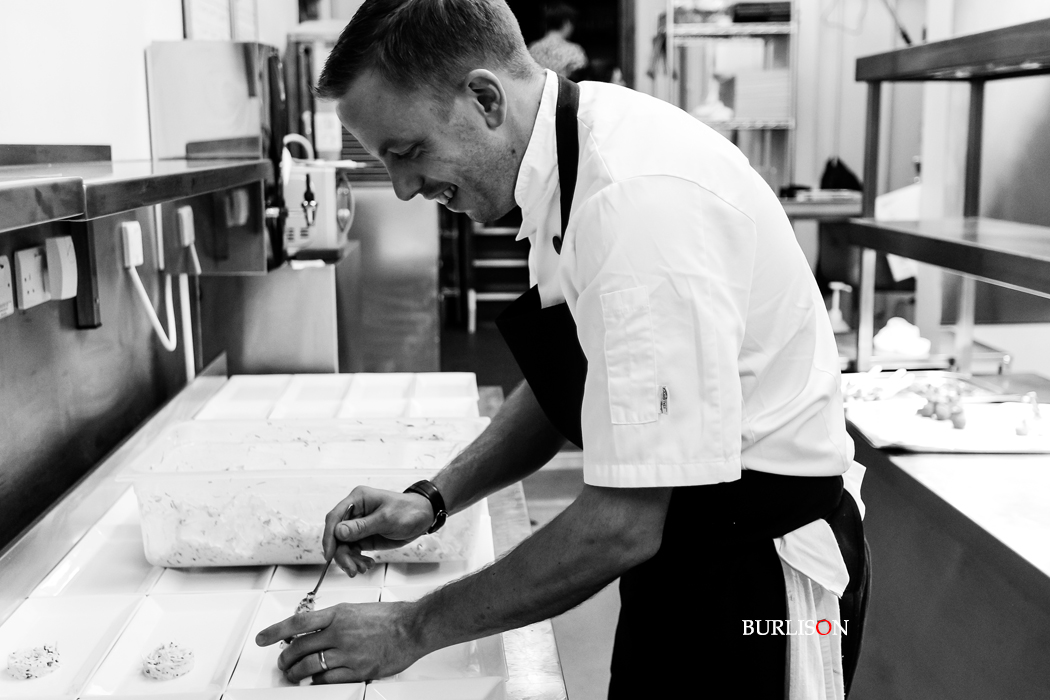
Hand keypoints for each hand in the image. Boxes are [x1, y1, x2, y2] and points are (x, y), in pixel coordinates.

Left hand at [255, 602, 422, 682]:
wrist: (412, 628)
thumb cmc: (389, 617)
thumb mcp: (356, 609)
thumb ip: (334, 619)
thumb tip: (313, 629)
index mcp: (338, 614)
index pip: (298, 623)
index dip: (275, 631)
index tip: (262, 638)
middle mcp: (340, 632)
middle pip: (299, 648)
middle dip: (285, 657)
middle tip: (282, 661)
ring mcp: (348, 653)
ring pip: (309, 667)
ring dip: (296, 672)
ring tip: (293, 674)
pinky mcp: (357, 671)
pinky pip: (327, 681)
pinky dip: (316, 682)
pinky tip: (315, 681)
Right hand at [323, 486, 434, 573]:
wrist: (423, 517)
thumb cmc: (408, 511)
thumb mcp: (386, 519)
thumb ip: (362, 526)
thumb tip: (338, 532)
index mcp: (358, 499)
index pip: (335, 517)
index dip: (329, 536)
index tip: (329, 554)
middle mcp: (355, 512)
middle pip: (337, 535)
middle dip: (341, 554)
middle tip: (351, 569)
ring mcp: (358, 525)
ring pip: (344, 546)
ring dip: (350, 560)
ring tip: (361, 569)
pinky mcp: (364, 537)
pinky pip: (353, 551)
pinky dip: (357, 560)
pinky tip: (366, 565)